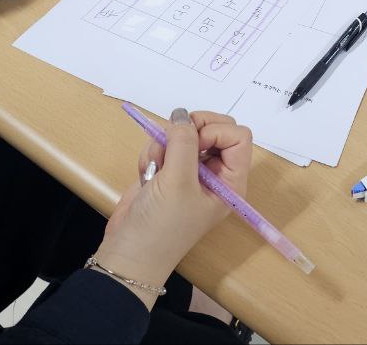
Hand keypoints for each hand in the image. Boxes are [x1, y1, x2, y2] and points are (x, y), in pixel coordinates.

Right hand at [93, 109, 252, 308]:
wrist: (128, 252)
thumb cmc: (162, 225)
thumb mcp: (178, 182)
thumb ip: (184, 143)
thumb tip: (182, 114)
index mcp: (230, 181)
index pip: (238, 136)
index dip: (215, 131)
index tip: (193, 144)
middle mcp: (215, 173)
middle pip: (213, 128)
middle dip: (188, 131)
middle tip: (169, 145)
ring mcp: (191, 171)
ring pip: (184, 134)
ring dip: (164, 145)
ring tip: (154, 169)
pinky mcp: (168, 171)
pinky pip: (164, 144)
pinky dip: (152, 153)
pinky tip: (146, 174)